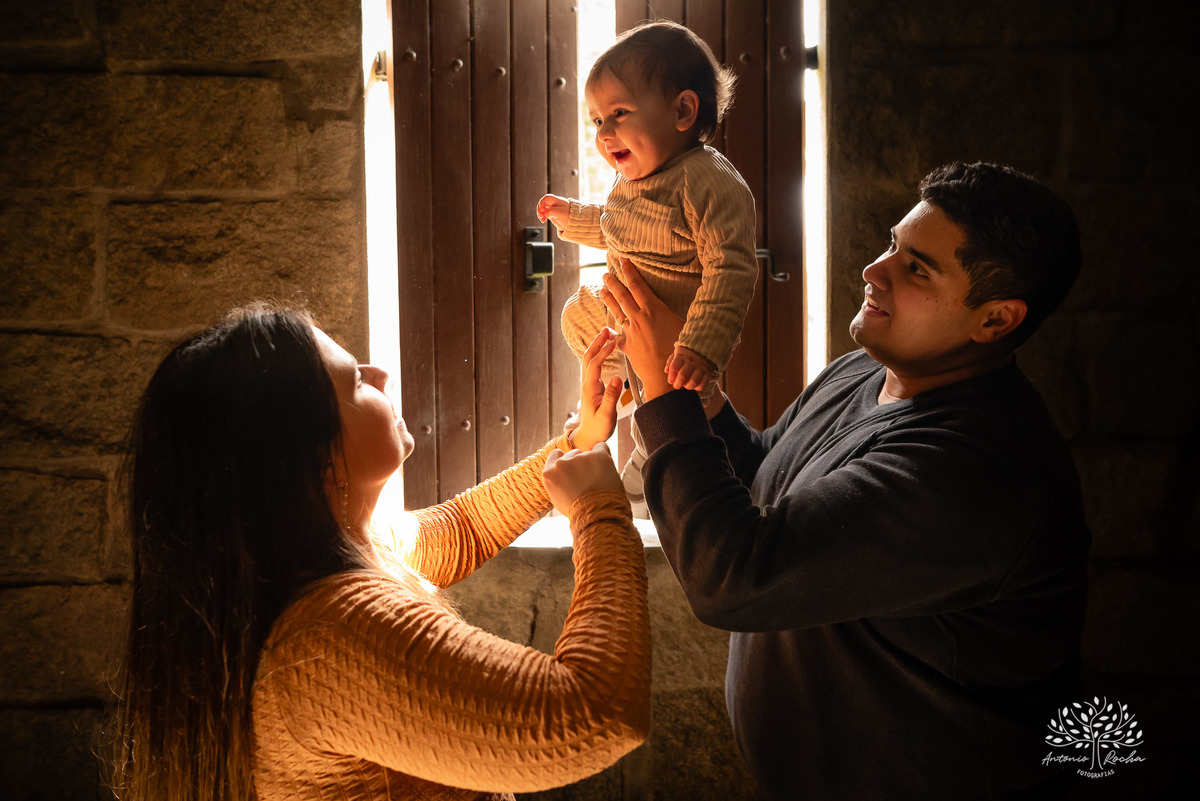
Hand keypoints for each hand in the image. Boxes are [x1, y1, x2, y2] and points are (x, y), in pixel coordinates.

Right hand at [537, 194, 570, 228]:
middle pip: (543, 203)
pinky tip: (543, 220)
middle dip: (540, 209)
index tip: (542, 210)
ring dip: (540, 213)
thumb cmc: (569, 215)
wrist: (574, 221)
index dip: (542, 203)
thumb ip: (551, 212)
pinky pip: (544, 213)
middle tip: (540, 215)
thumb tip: (544, 213)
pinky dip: (542, 217)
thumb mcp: (560, 213)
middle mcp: (554, 203)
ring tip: (542, 219)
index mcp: (557, 200)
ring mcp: (552, 208)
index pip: (547, 198)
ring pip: (542, 209)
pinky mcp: (551, 213)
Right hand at [542, 442, 623, 515]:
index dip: (566, 460)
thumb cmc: (579, 511)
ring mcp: (580, 458)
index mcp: (549, 474)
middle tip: (589, 480)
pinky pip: (602, 447)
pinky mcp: (598, 455)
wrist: (598, 515)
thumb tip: (561, 470)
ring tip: (599, 481)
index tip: (573, 469)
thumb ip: (557, 480)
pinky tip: (606, 470)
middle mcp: (562, 463)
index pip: (556, 454)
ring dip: (593, 463)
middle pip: (573, 454)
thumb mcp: (557, 498)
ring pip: (588, 453)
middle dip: (581, 463)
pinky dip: (604, 456)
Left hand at [571, 328, 623, 450]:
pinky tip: (605, 349)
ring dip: (596, 346)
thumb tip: (616, 378)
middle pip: (588, 357)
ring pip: (588, 360)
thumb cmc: (599, 428)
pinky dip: (598, 354)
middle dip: (597, 342)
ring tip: (607, 335)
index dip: (603, 351)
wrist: (589, 436)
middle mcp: (587, 384)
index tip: (613, 341)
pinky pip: (593, 365)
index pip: (594, 364)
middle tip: (607, 329)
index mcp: (590, 389)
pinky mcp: (592, 386)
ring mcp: (588, 384)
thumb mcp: (607, 415)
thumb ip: (611, 397)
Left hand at [599, 259, 684, 400]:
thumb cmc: (679, 350)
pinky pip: (617, 335)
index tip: (622, 261)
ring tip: (602, 290)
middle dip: (614, 282)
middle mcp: (639, 318)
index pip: (638, 286)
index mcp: (654, 309)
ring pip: (617, 311)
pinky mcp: (626, 345)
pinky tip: (606, 328)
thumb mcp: (681, 327)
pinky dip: (612, 331)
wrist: (665, 374)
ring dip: (609, 299)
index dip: (629, 272)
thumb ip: (671, 316)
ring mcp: (631, 331)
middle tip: (606, 273)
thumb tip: (672, 308)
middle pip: (623, 295)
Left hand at [666, 345, 712, 390]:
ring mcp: (701, 367)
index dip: (671, 376)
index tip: (670, 381)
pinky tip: (694, 385)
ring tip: (685, 385)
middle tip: (676, 386)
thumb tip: (666, 371)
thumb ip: (671, 362)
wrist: (706, 346)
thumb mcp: (677, 353)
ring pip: (694, 381)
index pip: (674, 367)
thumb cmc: (687, 354)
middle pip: (683, 375)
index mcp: (682, 356)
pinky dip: (697, 388)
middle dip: (677, 384)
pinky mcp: (708, 372)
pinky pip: (703, 384)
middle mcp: (692, 361)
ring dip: (687, 386)